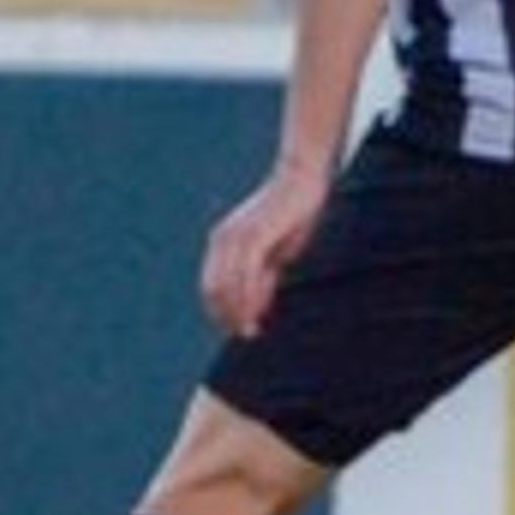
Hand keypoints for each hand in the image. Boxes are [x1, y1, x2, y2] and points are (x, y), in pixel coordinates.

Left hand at [200, 159, 332, 340]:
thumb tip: (255, 309)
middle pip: (213, 289)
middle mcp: (222, 239)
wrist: (302, 180)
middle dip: (227, 315)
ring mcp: (236, 237)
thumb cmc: (291, 216)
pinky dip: (249, 299)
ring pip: (227, 286)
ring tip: (250, 331)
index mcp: (222, 242)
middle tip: (246, 334)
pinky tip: (257, 314)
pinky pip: (245, 276)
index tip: (238, 330)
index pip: (212, 285)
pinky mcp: (253, 236)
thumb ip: (263, 278)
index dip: (221, 310)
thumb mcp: (275, 253)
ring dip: (237, 312)